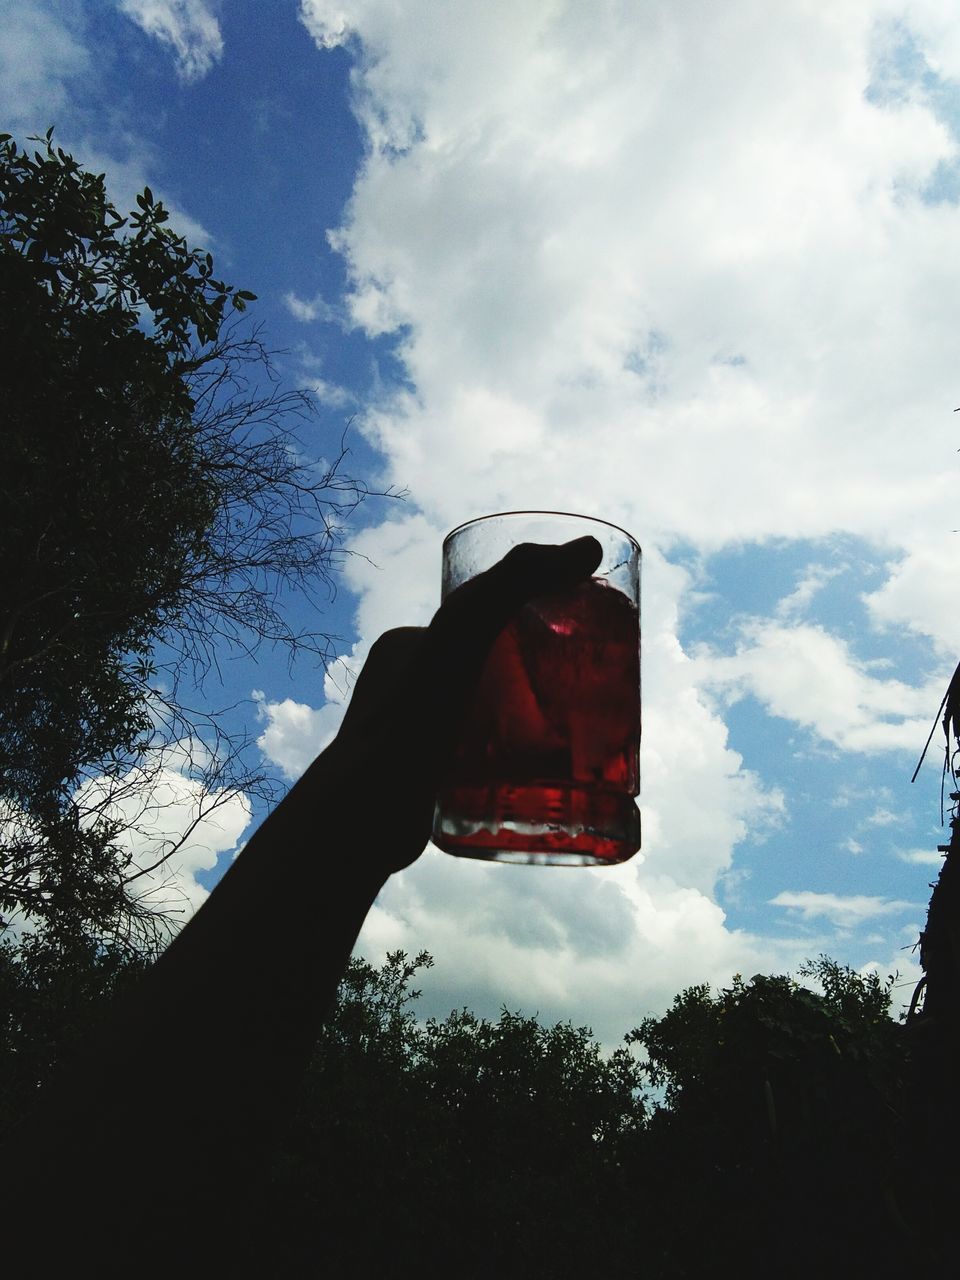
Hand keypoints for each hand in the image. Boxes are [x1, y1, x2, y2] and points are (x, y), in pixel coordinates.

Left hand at [327, 535, 602, 870]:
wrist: (359, 822)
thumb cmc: (409, 721)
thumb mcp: (464, 633)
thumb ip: (516, 582)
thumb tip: (590, 548)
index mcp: (408, 644)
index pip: (488, 618)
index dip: (542, 618)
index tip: (590, 636)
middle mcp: (408, 688)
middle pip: (499, 673)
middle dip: (550, 680)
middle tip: (604, 696)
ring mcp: (418, 740)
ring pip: (497, 724)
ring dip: (542, 730)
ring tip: (594, 745)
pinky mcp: (429, 787)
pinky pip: (485, 769)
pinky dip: (521, 772)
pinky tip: (558, 786)